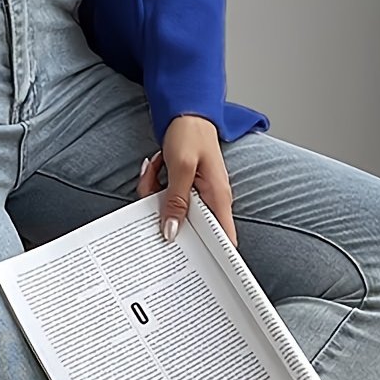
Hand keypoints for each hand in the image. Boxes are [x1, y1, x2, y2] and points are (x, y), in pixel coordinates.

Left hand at [138, 114, 237, 247]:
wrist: (187, 111)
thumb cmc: (192, 132)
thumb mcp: (181, 167)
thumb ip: (176, 201)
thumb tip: (171, 231)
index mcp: (217, 198)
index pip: (224, 238)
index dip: (215, 256)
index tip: (197, 269)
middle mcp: (209, 200)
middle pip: (185, 225)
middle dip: (163, 211)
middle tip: (154, 189)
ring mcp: (195, 194)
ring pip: (170, 210)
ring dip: (155, 191)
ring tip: (157, 167)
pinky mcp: (184, 188)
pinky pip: (164, 197)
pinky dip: (155, 183)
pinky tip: (157, 166)